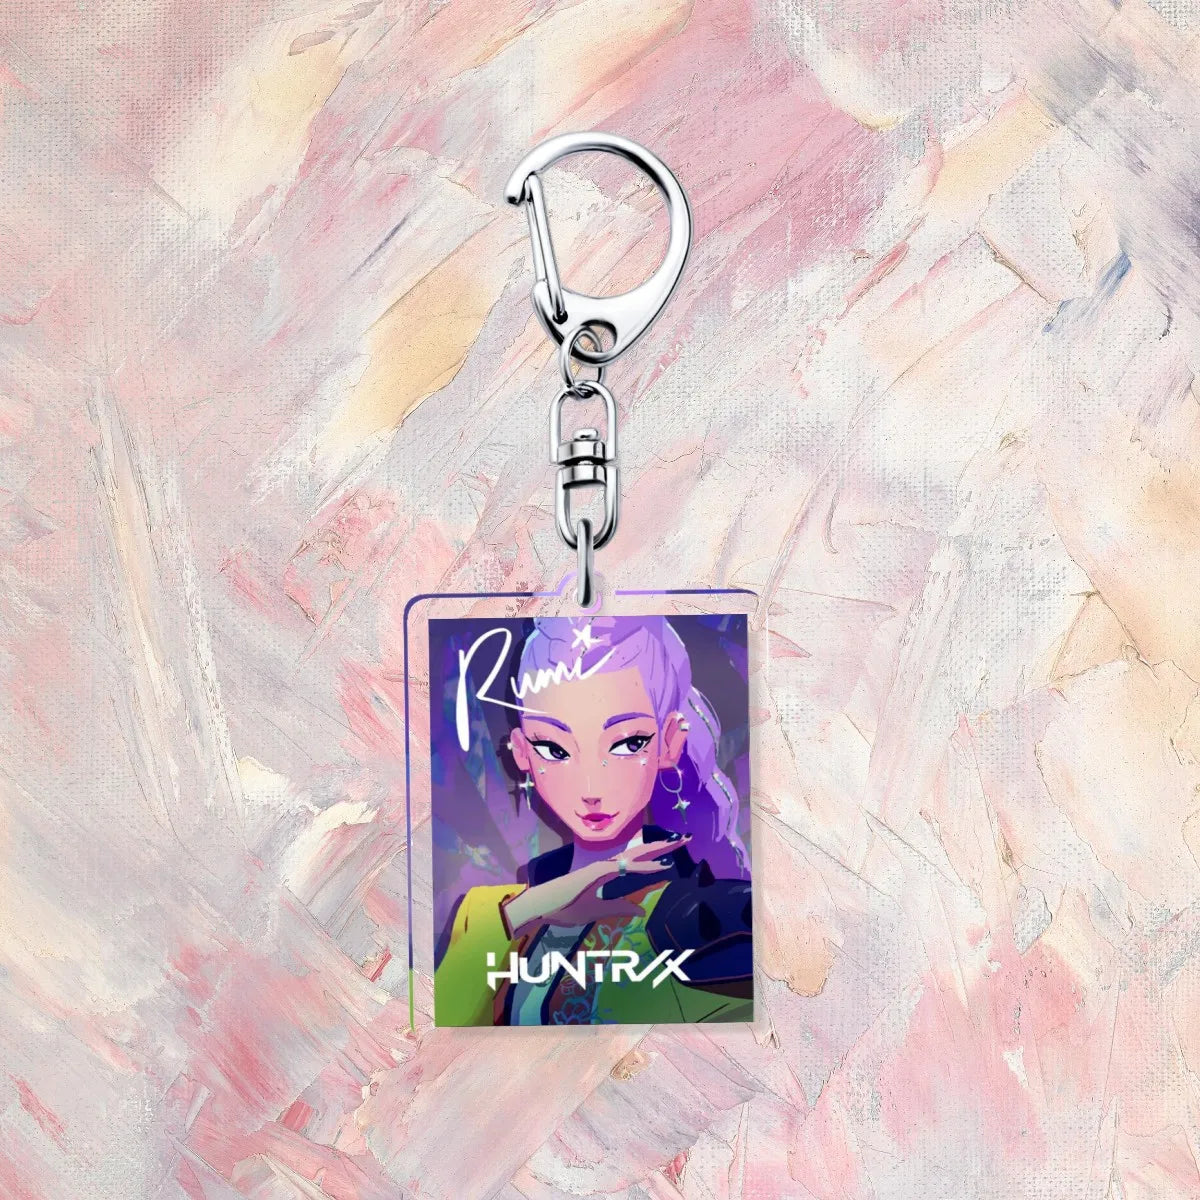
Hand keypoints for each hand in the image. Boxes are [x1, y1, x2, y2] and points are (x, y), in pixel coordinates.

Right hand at [502, 836, 690, 935]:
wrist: (544, 907)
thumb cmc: (567, 906)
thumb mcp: (600, 911)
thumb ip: (621, 908)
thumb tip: (642, 911)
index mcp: (608, 871)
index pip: (637, 860)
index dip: (657, 855)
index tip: (674, 851)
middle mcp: (608, 864)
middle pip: (641, 851)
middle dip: (664, 846)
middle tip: (686, 839)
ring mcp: (603, 866)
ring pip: (636, 855)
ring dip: (658, 851)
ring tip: (678, 845)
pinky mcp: (598, 873)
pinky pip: (626, 869)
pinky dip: (644, 867)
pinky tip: (660, 866)